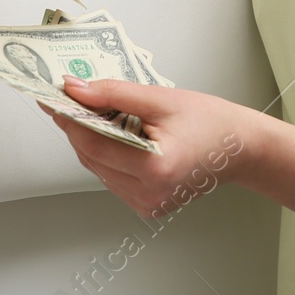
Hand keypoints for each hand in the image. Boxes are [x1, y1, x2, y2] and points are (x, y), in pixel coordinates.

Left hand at [41, 75, 260, 220]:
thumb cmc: (210, 122)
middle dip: (77, 128)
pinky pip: (113, 178)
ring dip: (91, 141)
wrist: (241, 148)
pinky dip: (107, 155)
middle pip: (92, 159)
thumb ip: (114, 94)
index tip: (54, 98)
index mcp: (155, 169)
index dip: (70, 120)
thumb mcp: (161, 99)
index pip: (94, 146)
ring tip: (94, 112)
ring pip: (99, 170)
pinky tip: (113, 134)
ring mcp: (148, 204)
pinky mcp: (148, 205)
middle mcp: (149, 195)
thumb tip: (76, 89)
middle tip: (69, 99)